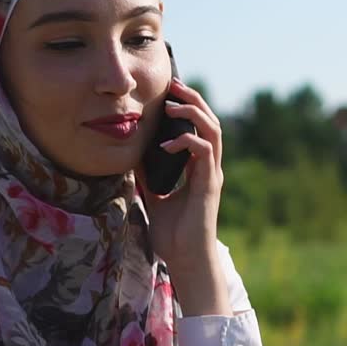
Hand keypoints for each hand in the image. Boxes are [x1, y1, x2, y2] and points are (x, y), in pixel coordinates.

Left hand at [135, 78, 231, 315]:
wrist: (185, 260)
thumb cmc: (173, 234)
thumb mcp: (155, 196)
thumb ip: (149, 175)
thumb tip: (133, 154)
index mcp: (199, 169)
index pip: (199, 127)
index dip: (188, 106)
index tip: (169, 92)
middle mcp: (209, 167)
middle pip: (210, 121)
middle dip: (193, 100)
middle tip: (174, 85)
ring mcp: (211, 175)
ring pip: (213, 131)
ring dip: (193, 113)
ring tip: (171, 107)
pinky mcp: (209, 185)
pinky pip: (203, 153)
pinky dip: (186, 142)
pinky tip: (164, 145)